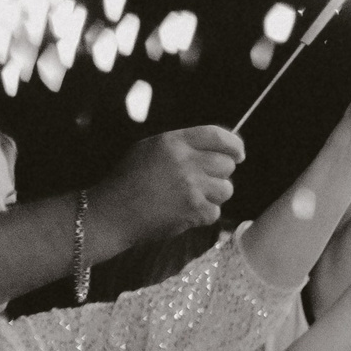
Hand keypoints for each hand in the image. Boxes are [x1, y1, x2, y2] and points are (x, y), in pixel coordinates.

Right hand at [90, 126, 243, 240]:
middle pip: (226, 164)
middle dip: (218, 174)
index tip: (238, 154)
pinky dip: (202, 215)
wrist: (111, 213)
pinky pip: (215, 211)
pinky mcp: (194, 210)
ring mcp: (191, 186)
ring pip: (226, 189)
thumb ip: (182, 146)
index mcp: (173, 141)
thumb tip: (219, 148)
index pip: (217, 135)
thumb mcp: (150, 149)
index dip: (234, 145)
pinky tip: (182, 212)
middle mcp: (185, 160)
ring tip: (189, 198)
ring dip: (213, 195)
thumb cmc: (128, 181)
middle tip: (200, 182)